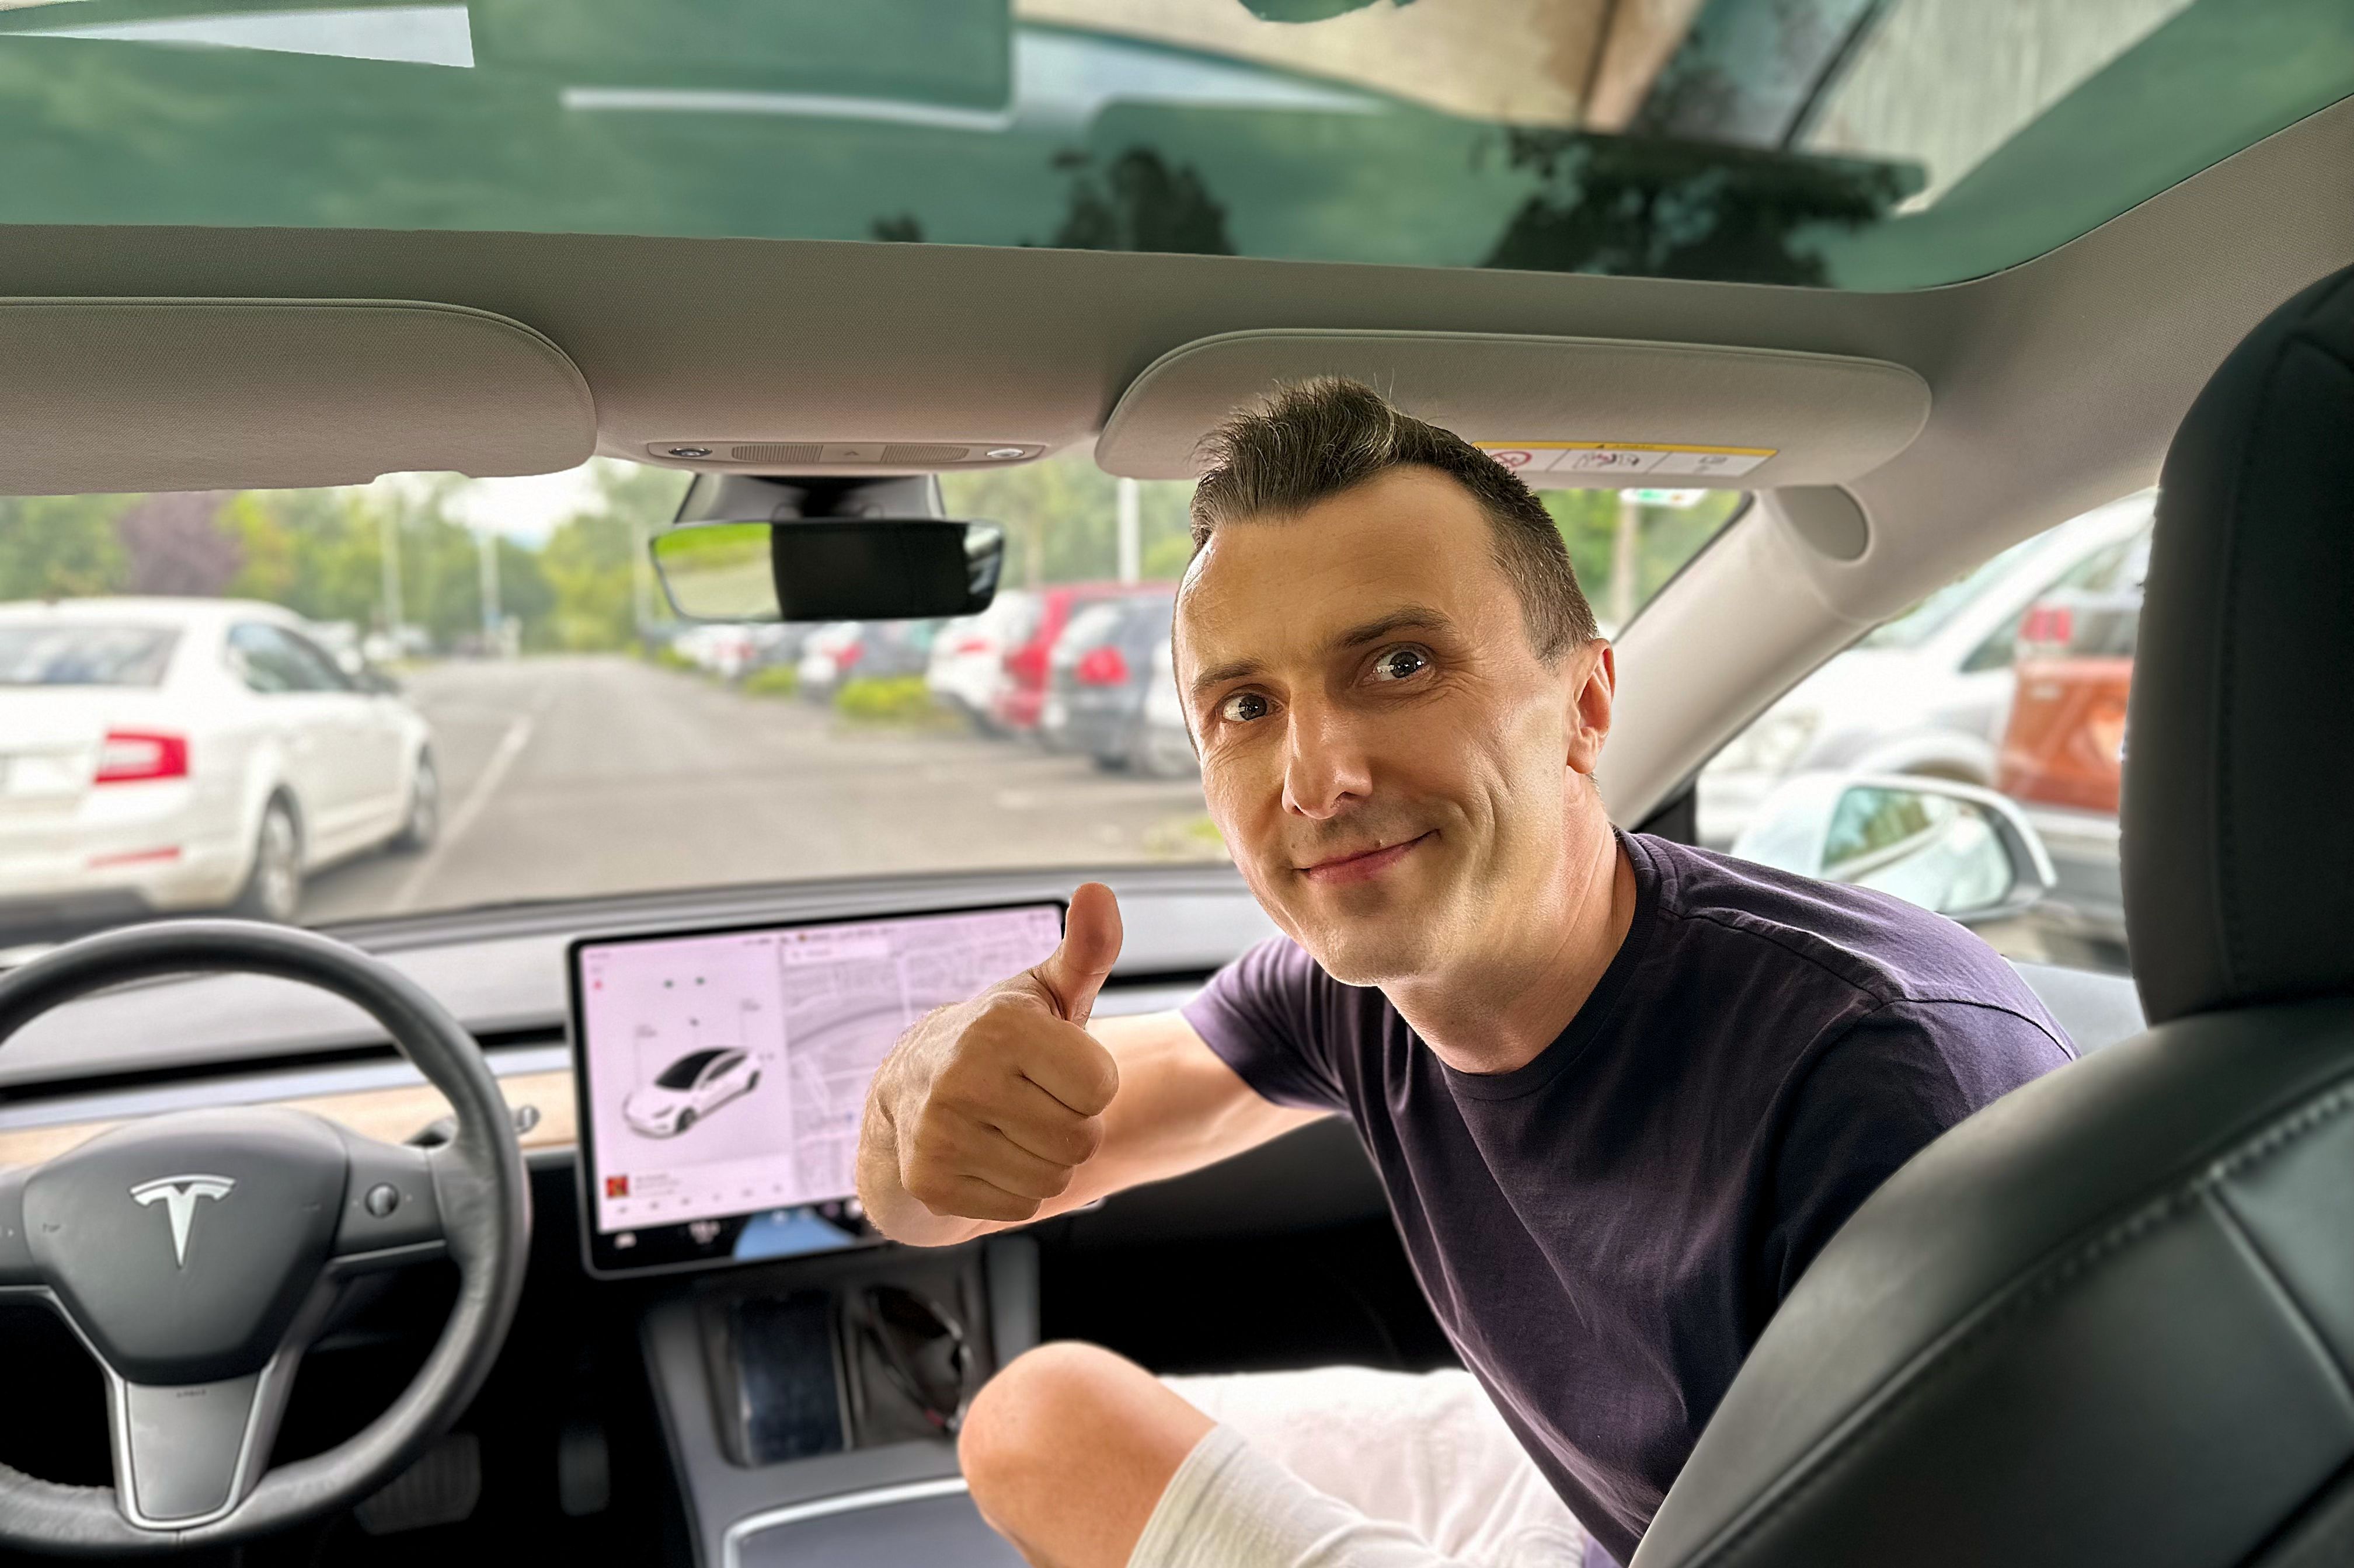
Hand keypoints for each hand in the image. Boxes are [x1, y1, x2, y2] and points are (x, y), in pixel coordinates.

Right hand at [867, 883, 1123, 1224]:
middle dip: (1072, 1126)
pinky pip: (1020, 1207)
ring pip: (1053, 1179)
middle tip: (1035, 1101)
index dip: (1089, 1082)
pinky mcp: (931, 1183)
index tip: (1055, 1067)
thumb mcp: (1047, 992)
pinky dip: (1014, 1189)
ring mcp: (940, 1134)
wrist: (910, 1091)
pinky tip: (986, 1155)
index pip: (1101, 1088)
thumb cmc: (1000, 1040)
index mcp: (1000, 1028)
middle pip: (1081, 1139)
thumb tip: (1099, 891)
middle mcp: (961, 1078)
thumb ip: (1087, 949)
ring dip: (1046, 1160)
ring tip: (1011, 1127)